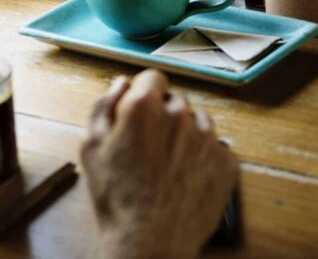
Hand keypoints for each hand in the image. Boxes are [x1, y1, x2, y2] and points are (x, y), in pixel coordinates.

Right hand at [81, 70, 237, 258]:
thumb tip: (121, 83)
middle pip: (175, 100)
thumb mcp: (91, 146)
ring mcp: (207, 138)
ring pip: (198, 122)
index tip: (140, 111)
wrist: (149, 241)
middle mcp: (180, 115)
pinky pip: (216, 147)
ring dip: (186, 134)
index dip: (144, 93)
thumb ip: (104, 105)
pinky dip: (203, 158)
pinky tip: (185, 176)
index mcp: (144, 107)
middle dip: (163, 116)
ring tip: (169, 164)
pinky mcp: (226, 162)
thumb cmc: (117, 197)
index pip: (153, 77)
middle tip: (150, 145)